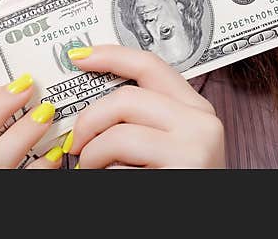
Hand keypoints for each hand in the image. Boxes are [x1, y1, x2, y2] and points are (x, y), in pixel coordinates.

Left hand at [66, 45, 224, 168]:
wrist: (201, 229)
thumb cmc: (175, 179)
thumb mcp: (170, 140)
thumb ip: (142, 114)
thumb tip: (91, 90)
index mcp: (196, 108)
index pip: (150, 66)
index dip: (110, 55)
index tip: (78, 56)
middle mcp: (201, 124)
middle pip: (124, 100)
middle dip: (89, 121)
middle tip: (76, 144)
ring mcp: (192, 151)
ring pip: (117, 137)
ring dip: (93, 157)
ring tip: (93, 170)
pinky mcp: (178, 175)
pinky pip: (119, 171)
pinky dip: (106, 178)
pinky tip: (116, 183)